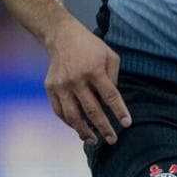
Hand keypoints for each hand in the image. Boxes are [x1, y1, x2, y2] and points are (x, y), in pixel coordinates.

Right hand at [44, 21, 130, 143]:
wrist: (61, 36)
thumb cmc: (90, 46)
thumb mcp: (109, 56)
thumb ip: (113, 78)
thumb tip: (112, 102)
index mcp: (94, 70)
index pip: (110, 96)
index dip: (119, 111)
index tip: (126, 124)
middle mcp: (76, 79)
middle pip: (92, 110)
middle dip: (104, 128)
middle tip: (112, 140)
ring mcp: (61, 85)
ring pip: (73, 116)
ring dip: (84, 131)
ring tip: (93, 140)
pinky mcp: (50, 88)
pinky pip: (59, 111)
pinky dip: (69, 123)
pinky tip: (78, 128)